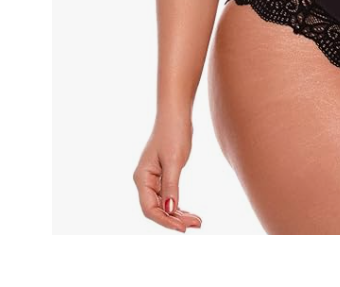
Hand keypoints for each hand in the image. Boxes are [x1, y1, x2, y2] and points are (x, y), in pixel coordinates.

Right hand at [133, 113, 202, 231]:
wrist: (177, 113)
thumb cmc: (173, 132)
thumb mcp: (174, 160)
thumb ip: (171, 185)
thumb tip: (169, 210)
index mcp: (142, 177)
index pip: (149, 209)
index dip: (165, 221)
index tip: (183, 228)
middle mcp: (144, 180)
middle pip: (156, 209)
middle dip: (175, 219)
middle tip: (196, 224)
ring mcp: (153, 178)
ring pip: (163, 204)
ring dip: (178, 214)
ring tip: (197, 222)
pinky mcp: (163, 175)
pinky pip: (168, 196)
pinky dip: (178, 204)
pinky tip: (189, 212)